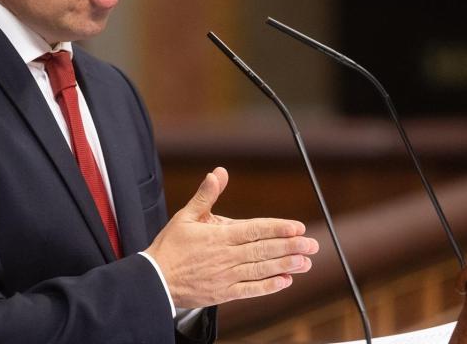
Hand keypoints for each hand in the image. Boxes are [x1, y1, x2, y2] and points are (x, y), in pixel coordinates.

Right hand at [144, 167, 318, 308]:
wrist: (154, 281)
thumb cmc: (170, 246)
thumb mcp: (186, 216)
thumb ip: (206, 195)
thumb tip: (219, 172)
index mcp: (218, 236)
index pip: (254, 230)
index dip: (277, 228)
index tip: (297, 227)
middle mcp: (225, 257)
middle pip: (263, 251)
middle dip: (290, 247)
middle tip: (312, 244)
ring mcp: (226, 277)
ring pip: (260, 270)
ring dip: (285, 266)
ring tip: (305, 262)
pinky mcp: (224, 294)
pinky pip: (250, 290)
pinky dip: (268, 287)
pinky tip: (285, 282)